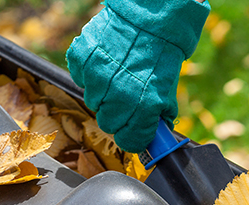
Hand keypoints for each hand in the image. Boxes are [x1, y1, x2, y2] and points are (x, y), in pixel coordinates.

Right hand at [66, 0, 209, 151]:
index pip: (129, 141)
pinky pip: (81, 79)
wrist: (148, 20)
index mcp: (143, 108)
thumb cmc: (160, 56)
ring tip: (118, 76)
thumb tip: (156, 136)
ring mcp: (96, 79)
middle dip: (118, 116)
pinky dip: (91, 75)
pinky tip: (106, 64)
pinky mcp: (81, 61)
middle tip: (127, 100)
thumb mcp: (167, 91)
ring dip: (104, 95)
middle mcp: (117, 97)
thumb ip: (158, 116)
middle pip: (108, 124)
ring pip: (93, 102)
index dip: (133, 137)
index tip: (134, 132)